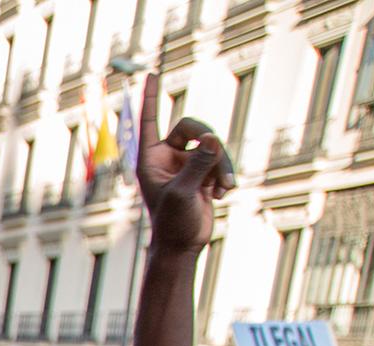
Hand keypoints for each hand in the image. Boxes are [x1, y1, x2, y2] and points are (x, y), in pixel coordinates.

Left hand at [135, 71, 233, 252]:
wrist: (183, 245)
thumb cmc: (173, 222)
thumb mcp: (184, 192)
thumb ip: (198, 164)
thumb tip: (213, 138)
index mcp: (150, 158)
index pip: (150, 120)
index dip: (151, 97)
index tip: (152, 73)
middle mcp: (167, 155)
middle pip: (195, 128)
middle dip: (211, 147)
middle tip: (217, 172)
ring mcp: (186, 162)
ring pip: (213, 145)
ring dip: (221, 166)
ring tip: (221, 191)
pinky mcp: (203, 171)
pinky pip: (221, 159)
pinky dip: (224, 176)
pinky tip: (220, 196)